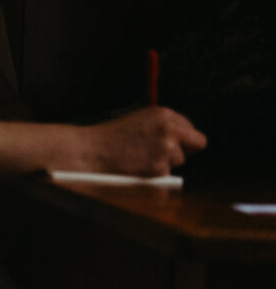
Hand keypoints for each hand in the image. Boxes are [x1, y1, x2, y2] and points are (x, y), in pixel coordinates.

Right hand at [87, 106, 206, 175]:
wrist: (90, 151)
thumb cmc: (109, 137)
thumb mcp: (139, 121)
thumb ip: (162, 126)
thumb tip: (182, 141)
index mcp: (164, 113)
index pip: (190, 128)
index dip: (181, 138)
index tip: (168, 142)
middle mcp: (169, 128)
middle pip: (197, 143)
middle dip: (185, 150)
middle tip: (164, 154)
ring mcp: (166, 148)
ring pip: (178, 161)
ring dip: (163, 163)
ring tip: (139, 159)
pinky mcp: (160, 167)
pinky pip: (166, 175)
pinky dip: (153, 175)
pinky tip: (136, 167)